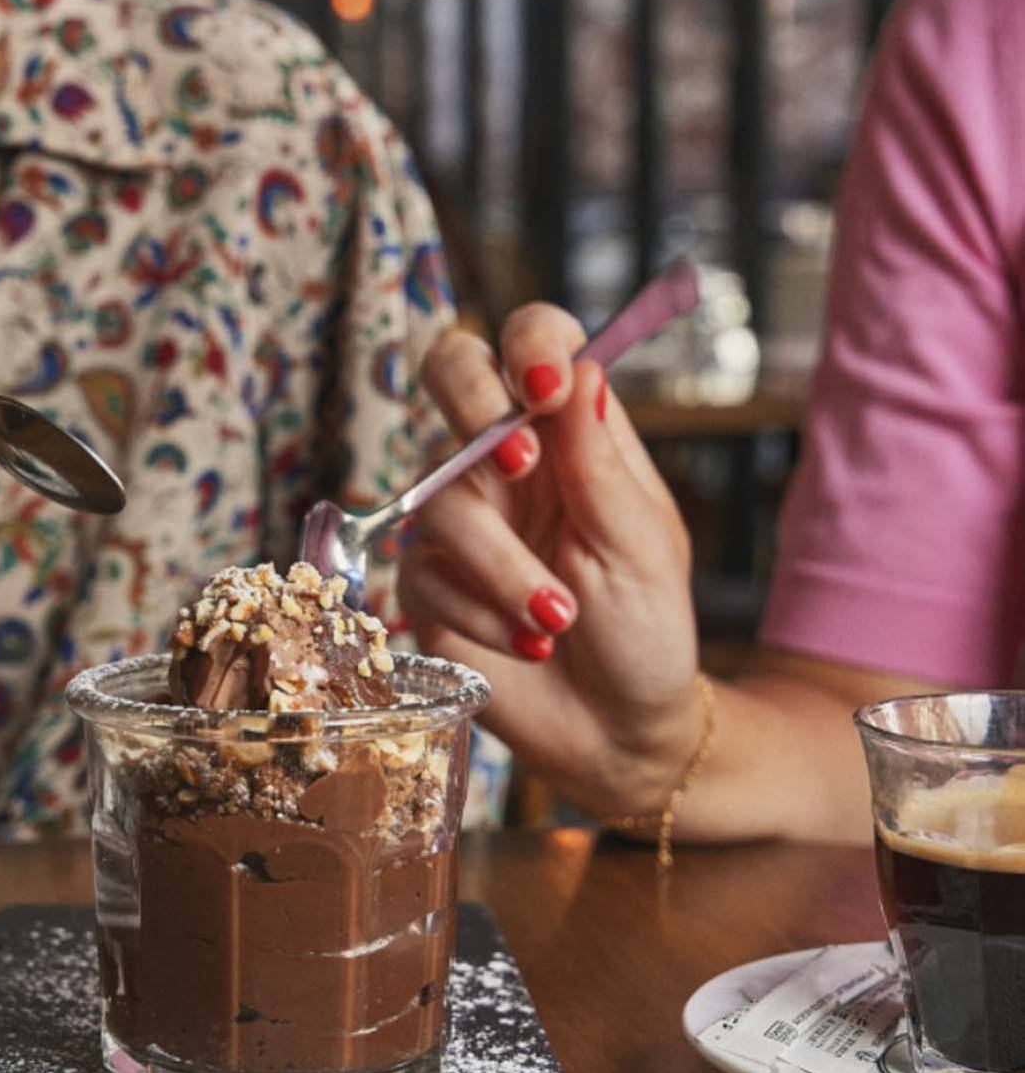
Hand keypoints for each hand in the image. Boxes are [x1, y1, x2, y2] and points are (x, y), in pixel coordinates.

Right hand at [398, 305, 702, 820]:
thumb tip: (580, 367)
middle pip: (451, 371)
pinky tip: (530, 646)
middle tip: (515, 462)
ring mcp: (459, 519)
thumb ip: (600, 459)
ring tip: (559, 621)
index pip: (533, 343)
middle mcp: (504, 462)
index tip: (544, 382)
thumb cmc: (647, 629)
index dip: (528, 341)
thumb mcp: (641, 543)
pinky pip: (426, 573)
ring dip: (505, 567)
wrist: (619, 731)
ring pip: (441, 498)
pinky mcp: (427, 582)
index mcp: (568, 434)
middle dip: (472, 401)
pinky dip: (484, 612)